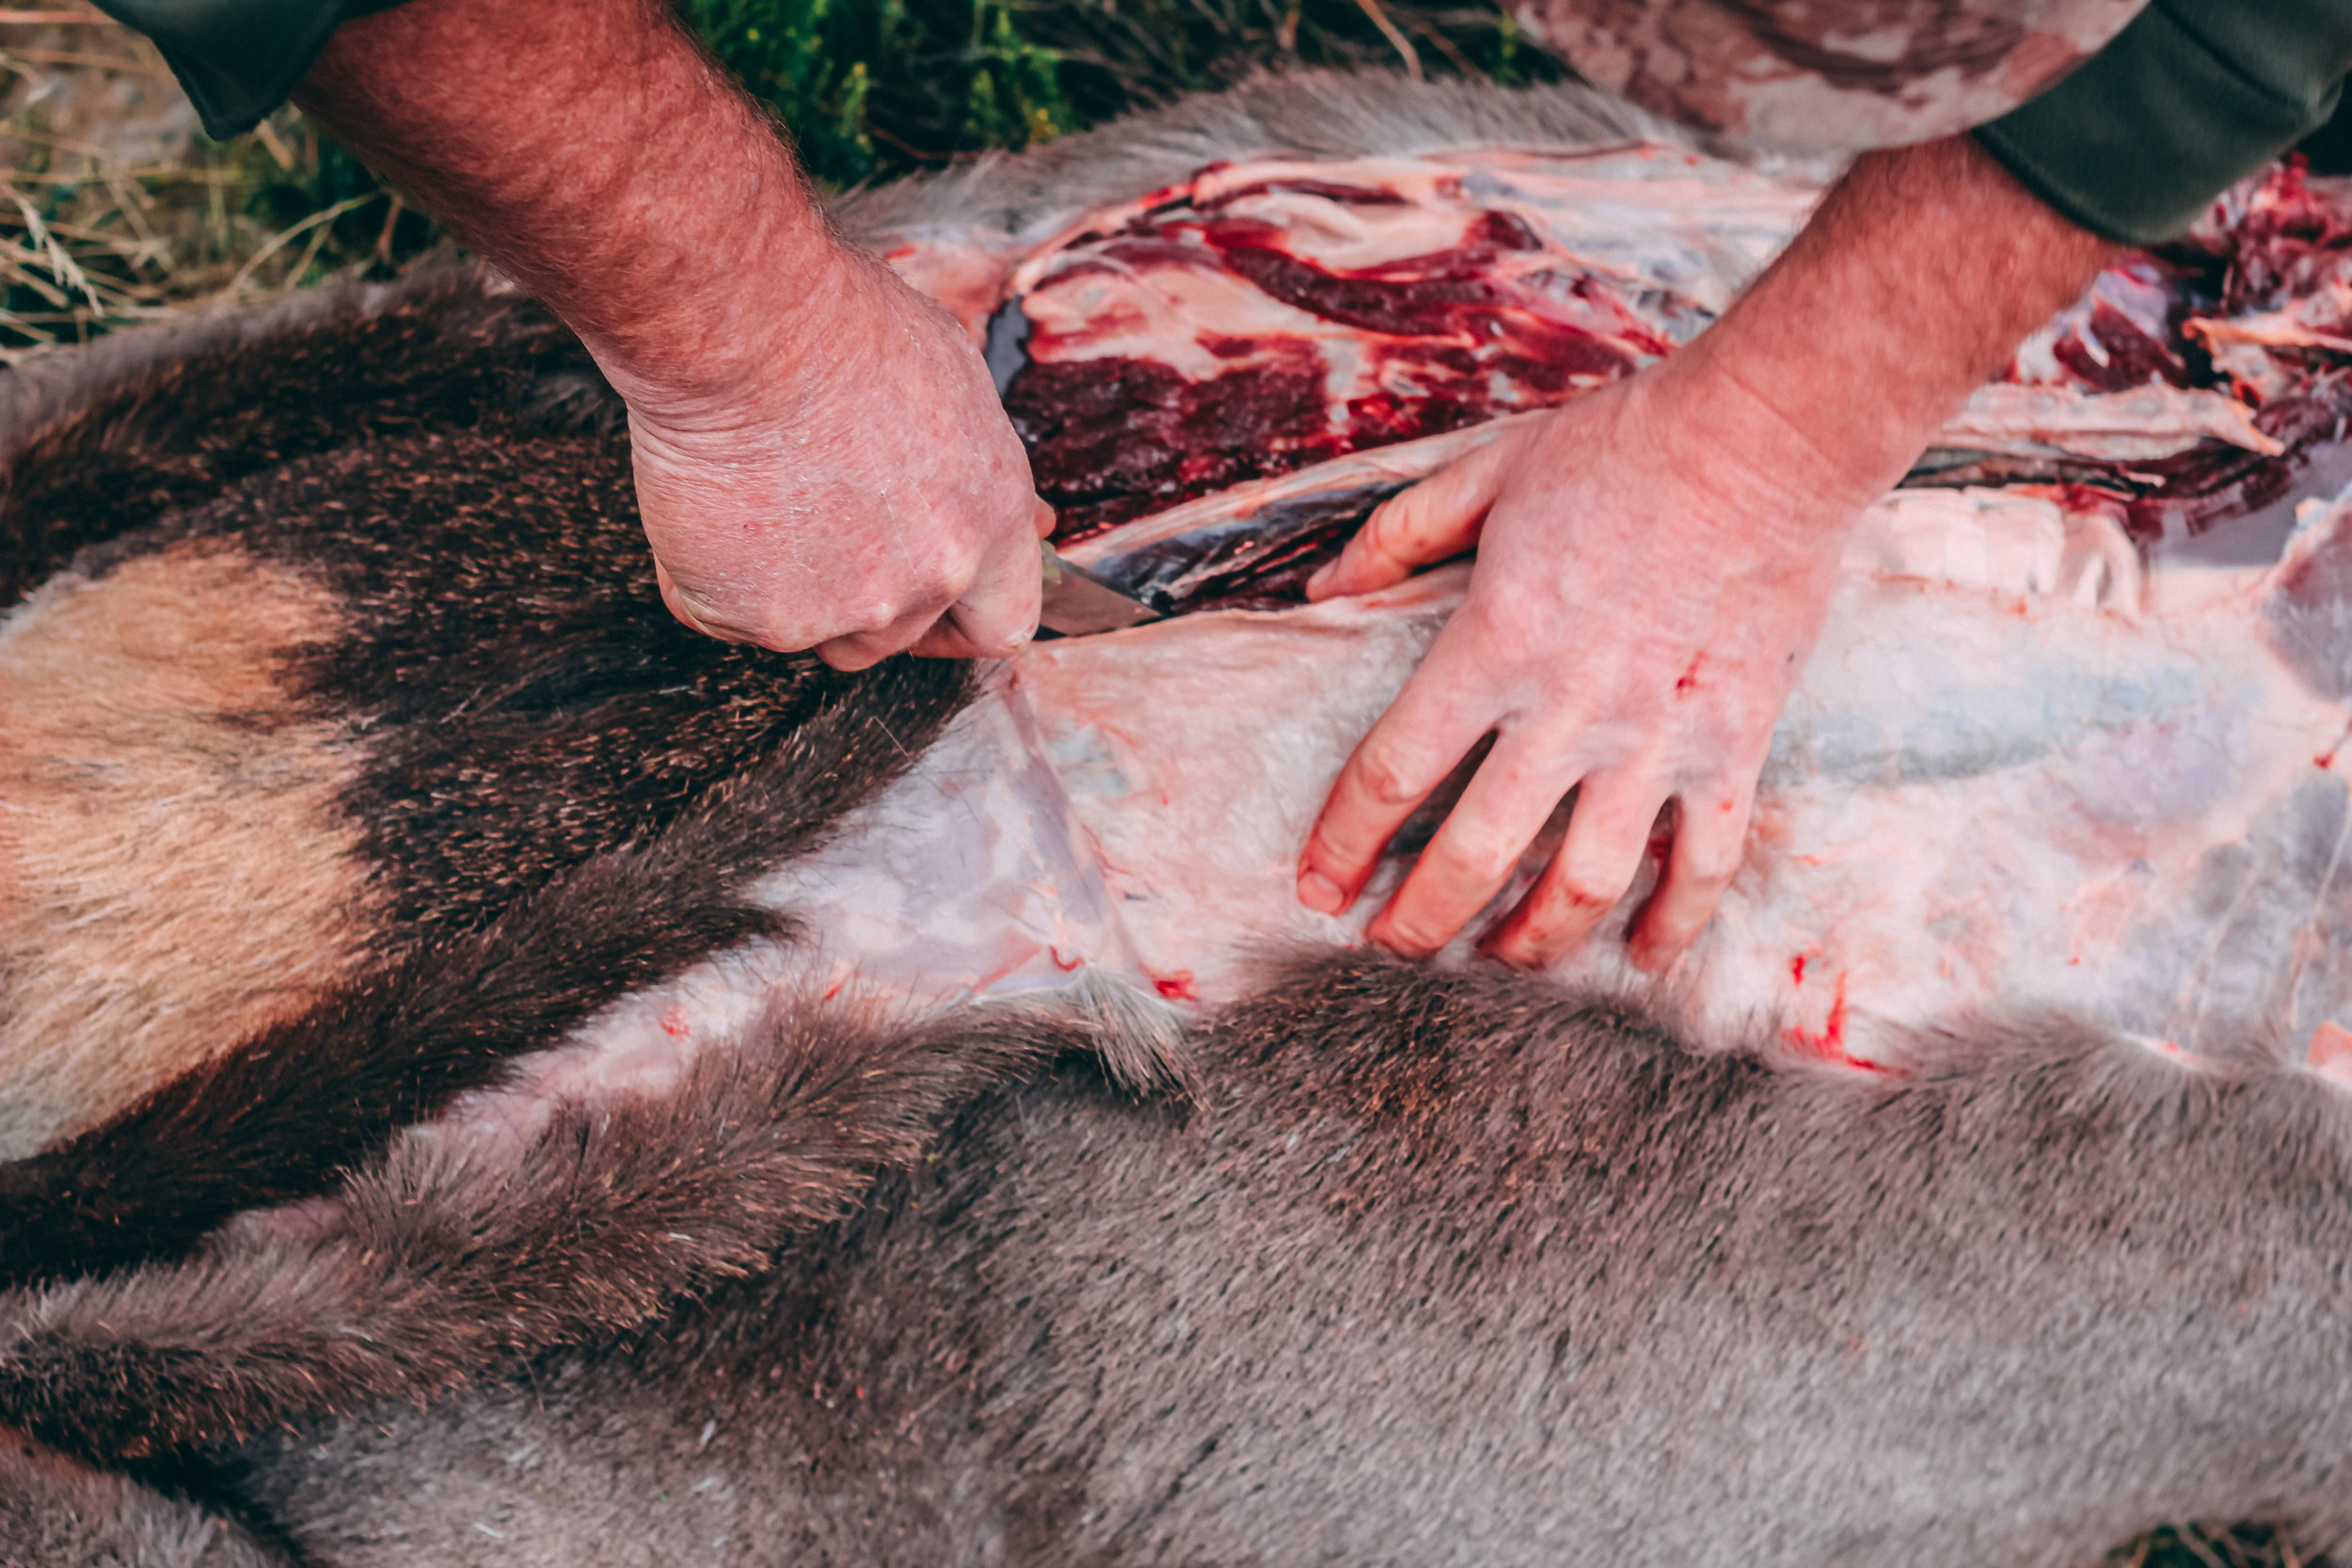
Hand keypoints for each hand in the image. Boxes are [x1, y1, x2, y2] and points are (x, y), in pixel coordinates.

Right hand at [626, 250, 1054, 668]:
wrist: (747, 329)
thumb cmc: (843, 329)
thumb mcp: (956, 383)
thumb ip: (983, 477)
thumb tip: (1028, 520)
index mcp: (988, 523)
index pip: (1002, 624)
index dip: (962, 623)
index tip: (933, 611)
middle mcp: (930, 578)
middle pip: (897, 636)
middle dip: (861, 597)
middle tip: (816, 527)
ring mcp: (846, 607)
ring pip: (815, 634)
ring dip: (792, 591)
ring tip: (763, 503)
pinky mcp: (762, 615)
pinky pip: (729, 615)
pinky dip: (711, 575)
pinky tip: (711, 504)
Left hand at [1294, 364, 1852, 970]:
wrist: (1768, 438)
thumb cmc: (1624, 447)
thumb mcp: (1488, 471)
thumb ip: (1398, 535)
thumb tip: (1323, 591)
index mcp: (1494, 645)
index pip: (1391, 774)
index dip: (1343, 844)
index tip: (1319, 889)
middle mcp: (1566, 710)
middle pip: (1471, 856)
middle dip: (1418, 923)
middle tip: (1391, 949)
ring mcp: (1655, 738)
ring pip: (1581, 884)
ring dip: (1531, 944)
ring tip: (1499, 962)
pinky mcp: (1733, 747)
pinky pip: (1703, 862)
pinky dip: (1672, 922)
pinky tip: (1642, 958)